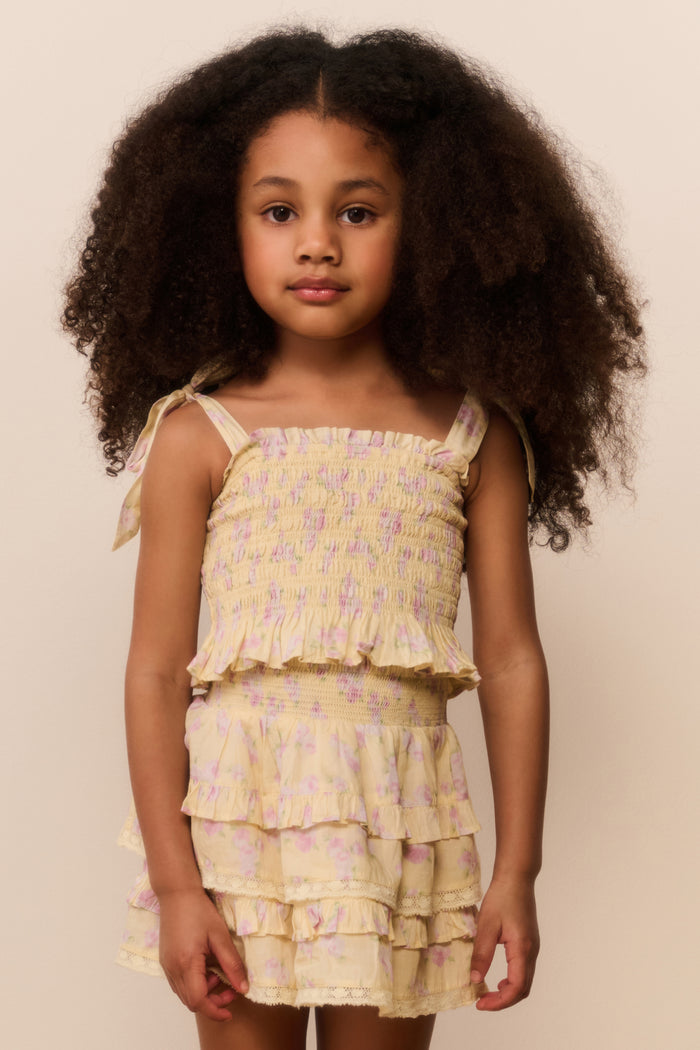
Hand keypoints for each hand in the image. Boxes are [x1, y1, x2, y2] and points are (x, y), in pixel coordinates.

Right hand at [158, 887, 249, 1021]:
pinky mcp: (165, 961)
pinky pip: (179, 983)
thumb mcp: (220, 936)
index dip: (215, 1011)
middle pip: (191, 1001)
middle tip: (231, 990)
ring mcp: (166, 965)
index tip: (230, 1011)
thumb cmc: (199, 910)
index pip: (199, 1000)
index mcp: (186, 963)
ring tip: (219, 975)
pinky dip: (194, 984)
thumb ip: (232, 964)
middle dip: (212, 1002)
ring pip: (184, 994)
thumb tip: (243, 988)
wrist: (177, 894)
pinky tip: (206, 969)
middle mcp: (172, 969)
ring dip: (203, 993)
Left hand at [470, 876, 539, 1010]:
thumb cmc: (501, 898)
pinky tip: (498, 980)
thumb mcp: (486, 925)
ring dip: (508, 993)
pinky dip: (512, 982)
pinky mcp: (529, 943)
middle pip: (523, 989)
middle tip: (481, 1002)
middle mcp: (532, 952)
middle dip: (503, 1001)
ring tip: (487, 994)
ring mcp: (533, 948)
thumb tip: (475, 980)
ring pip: (525, 982)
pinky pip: (524, 971)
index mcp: (522, 949)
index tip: (480, 1004)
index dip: (499, 1002)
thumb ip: (482, 953)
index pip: (516, 987)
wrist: (516, 878)